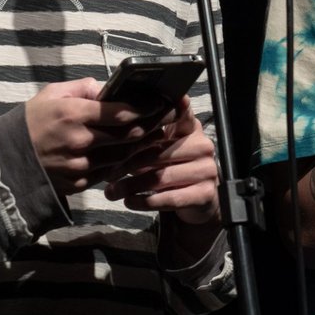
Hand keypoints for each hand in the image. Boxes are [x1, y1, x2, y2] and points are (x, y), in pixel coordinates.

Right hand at [24, 78, 170, 197]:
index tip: (157, 104)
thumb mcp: (52, 94)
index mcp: (73, 114)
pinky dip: (120, 164)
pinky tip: (128, 155)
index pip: (119, 112)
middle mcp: (79, 141)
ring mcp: (79, 165)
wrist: (6, 158)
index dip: (143, 109)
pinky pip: (108, 173)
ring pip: (122, 156)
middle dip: (148, 127)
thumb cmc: (32, 121)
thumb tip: (108, 87)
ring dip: (138, 147)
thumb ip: (83, 88)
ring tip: (151, 136)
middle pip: (126, 136)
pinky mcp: (78, 183)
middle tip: (162, 120)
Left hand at [102, 97, 220, 225]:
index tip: (141, 113)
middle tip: (108, 174)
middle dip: (128, 164)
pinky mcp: (205, 193)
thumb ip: (143, 138)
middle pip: (158, 152)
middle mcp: (202, 145)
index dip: (162, 113)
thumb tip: (110, 136)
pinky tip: (130, 202)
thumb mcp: (158, 148)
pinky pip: (170, 198)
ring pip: (161, 177)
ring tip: (112, 192)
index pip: (180, 113)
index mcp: (190, 128)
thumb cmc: (170, 167)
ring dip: (132, 186)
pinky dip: (146, 202)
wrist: (197, 198)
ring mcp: (206, 169)